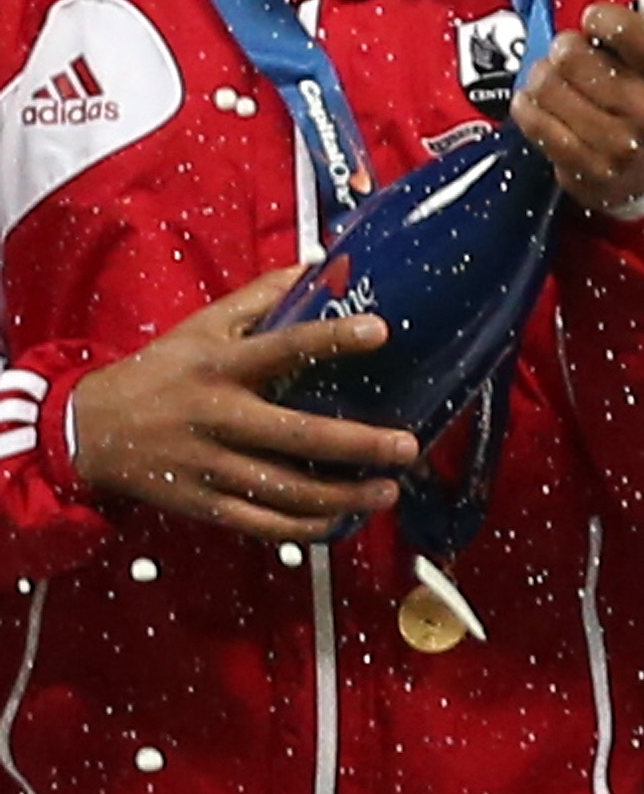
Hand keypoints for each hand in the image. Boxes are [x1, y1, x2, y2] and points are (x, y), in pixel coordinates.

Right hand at [59, 266, 416, 541]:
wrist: (87, 429)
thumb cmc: (160, 371)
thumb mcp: (201, 327)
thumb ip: (260, 299)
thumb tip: (317, 265)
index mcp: (219, 366)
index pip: (282, 347)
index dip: (331, 338)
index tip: (378, 331)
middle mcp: (217, 416)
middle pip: (297, 436)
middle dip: (359, 445)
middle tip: (406, 448)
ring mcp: (209, 465)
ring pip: (286, 490)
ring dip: (344, 496)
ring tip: (387, 491)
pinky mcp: (203, 503)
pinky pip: (262, 524)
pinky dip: (306, 528)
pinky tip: (342, 521)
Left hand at [513, 3, 643, 214]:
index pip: (627, 29)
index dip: (600, 18)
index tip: (597, 22)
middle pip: (573, 55)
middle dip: (564, 48)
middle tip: (572, 55)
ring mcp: (622, 146)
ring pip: (547, 85)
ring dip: (543, 76)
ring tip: (557, 80)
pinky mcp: (587, 169)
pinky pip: (533, 120)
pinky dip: (529, 106)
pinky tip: (543, 105)